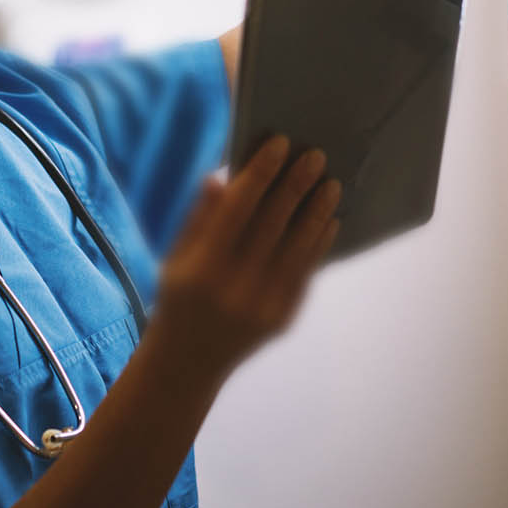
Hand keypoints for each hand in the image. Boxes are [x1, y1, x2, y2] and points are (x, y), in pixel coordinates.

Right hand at [148, 136, 341, 385]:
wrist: (187, 364)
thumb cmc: (179, 299)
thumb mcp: (175, 258)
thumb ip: (198, 219)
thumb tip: (221, 177)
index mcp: (201, 268)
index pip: (236, 210)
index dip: (260, 174)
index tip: (279, 143)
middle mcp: (234, 288)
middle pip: (272, 226)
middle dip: (295, 186)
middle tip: (316, 155)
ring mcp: (262, 307)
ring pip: (298, 250)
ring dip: (318, 213)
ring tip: (332, 183)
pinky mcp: (283, 319)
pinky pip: (306, 274)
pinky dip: (319, 245)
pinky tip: (329, 220)